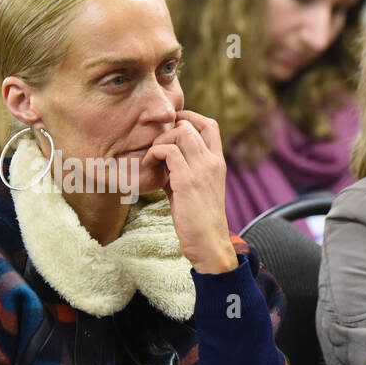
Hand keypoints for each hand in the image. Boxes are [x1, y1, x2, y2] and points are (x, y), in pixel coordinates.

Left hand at [142, 110, 237, 273]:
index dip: (188, 119)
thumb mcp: (195, 188)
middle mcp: (213, 162)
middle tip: (154, 147)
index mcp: (218, 162)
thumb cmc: (198, 220)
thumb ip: (183, 170)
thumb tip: (162, 158)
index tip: (169, 129)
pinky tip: (147, 167)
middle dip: (167, 130)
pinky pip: (168, 151)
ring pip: (180, 133)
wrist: (209, 245)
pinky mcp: (187, 181)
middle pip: (190, 125)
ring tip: (151, 158)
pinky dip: (154, 154)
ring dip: (159, 141)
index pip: (209, 125)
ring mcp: (202, 170)